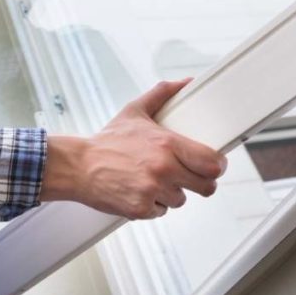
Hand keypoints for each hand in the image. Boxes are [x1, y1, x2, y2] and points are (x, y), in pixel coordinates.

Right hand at [40, 79, 226, 219]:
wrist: (78, 166)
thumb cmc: (107, 141)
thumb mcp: (135, 111)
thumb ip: (162, 94)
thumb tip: (184, 83)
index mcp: (167, 144)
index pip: (212, 163)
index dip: (217, 166)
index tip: (213, 166)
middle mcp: (163, 168)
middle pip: (206, 187)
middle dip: (199, 183)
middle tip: (188, 177)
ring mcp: (153, 190)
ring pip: (181, 200)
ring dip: (170, 193)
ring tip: (151, 180)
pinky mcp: (141, 209)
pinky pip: (161, 211)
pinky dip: (152, 205)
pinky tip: (139, 190)